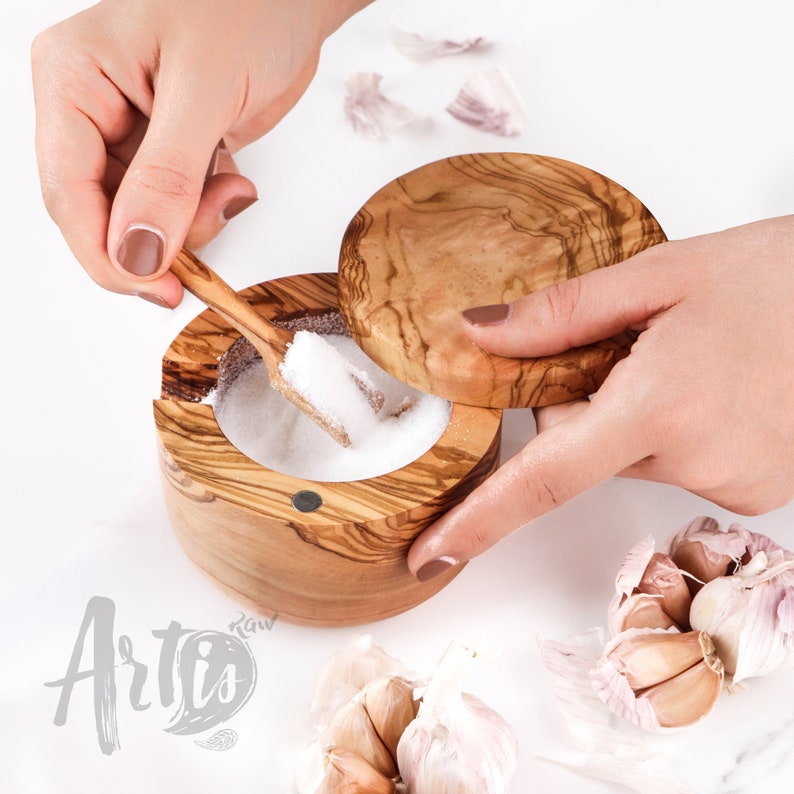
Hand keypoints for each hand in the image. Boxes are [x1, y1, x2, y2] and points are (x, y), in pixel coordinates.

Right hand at [32, 0, 371, 306]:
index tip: (156, 289)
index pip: (68, 193)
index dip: (108, 255)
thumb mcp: (203, 89)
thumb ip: (167, 177)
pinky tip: (234, 180)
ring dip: (192, 224)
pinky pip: (176, 210)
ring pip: (142, 222)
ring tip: (232, 184)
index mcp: (72, 81)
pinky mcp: (170, 154)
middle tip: (213, 221)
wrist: (294, 0)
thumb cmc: (247, 7)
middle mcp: (91, 112)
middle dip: (158, 239)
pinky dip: (207, 212)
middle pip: (102, 216)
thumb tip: (135, 255)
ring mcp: (131, 136)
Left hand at [407, 215, 793, 581]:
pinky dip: (668, 427)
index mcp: (660, 407)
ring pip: (626, 454)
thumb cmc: (780, 276)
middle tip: (626, 344)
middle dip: (580, 401)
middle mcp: (697, 461)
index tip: (432, 554)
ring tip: (682, 358)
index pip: (543, 479)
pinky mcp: (752, 490)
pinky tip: (707, 385)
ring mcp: (731, 484)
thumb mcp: (661, 274)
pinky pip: (672, 462)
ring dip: (629, 411)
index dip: (480, 520)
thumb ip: (562, 314)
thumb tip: (480, 334)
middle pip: (581, 449)